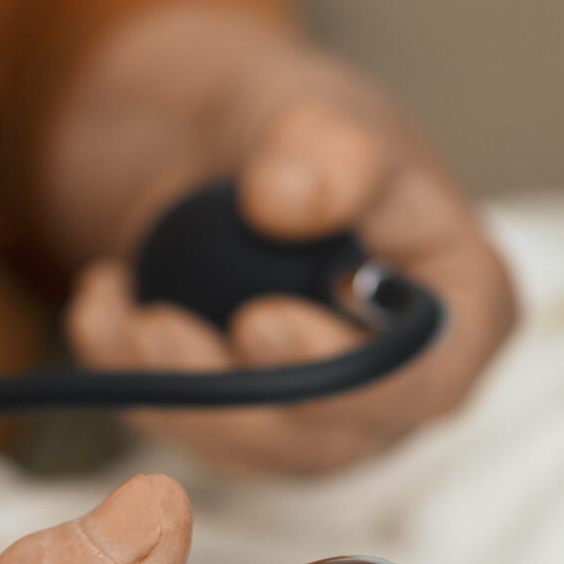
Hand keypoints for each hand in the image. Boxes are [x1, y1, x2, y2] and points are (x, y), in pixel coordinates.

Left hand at [45, 3, 516, 475]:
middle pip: (331, 435)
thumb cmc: (312, 137)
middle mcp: (409, 386)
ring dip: (171, 396)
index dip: (348, 377)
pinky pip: (198, 440)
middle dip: (234, 393)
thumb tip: (286, 203)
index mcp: (464, 310)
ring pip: (255, 452)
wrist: (240, 159)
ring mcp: (336, 423)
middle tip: (156, 328)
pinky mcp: (262, 435)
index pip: (428, 379)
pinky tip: (98, 314)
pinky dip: (137, 387)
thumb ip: (327, 149)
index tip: (259, 323)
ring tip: (113, 315)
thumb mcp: (326, 111)